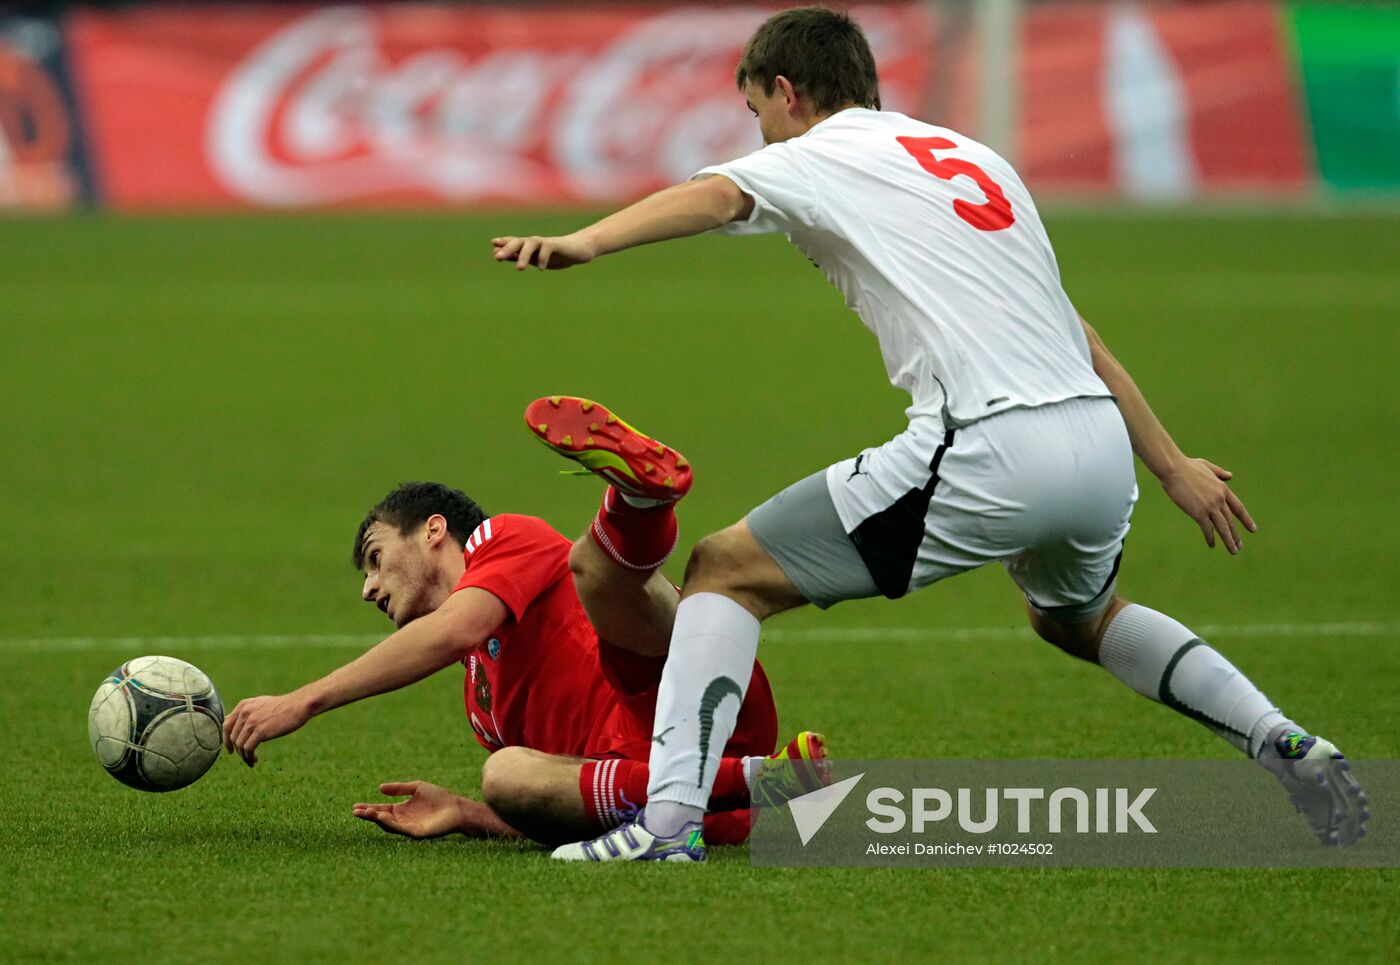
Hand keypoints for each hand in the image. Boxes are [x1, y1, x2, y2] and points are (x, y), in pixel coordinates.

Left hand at [221, 692, 312, 766]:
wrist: (298, 705)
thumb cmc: (282, 706)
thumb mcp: (260, 704)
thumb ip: (245, 712)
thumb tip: (229, 721)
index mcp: (243, 705)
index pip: (225, 725)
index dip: (226, 740)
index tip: (231, 750)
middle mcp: (244, 712)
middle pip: (232, 737)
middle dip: (237, 750)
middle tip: (245, 757)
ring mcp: (252, 721)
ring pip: (239, 745)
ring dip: (244, 756)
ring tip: (252, 760)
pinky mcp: (260, 731)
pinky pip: (248, 748)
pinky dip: (249, 756)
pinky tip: (255, 759)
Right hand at [352, 781, 467, 838]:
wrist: (457, 807)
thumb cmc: (439, 797)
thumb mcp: (417, 788)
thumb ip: (399, 788)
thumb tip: (379, 788)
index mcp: (401, 810)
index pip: (381, 810)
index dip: (369, 808)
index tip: (355, 806)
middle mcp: (402, 820)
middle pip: (381, 819)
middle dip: (368, 816)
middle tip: (355, 812)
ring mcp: (408, 828)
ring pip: (388, 825)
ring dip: (377, 819)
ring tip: (366, 813)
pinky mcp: (416, 833)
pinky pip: (400, 829)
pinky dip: (390, 823)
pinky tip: (382, 817)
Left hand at [491, 232, 595, 270]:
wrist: (579, 249)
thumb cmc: (557, 254)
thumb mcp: (535, 258)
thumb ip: (517, 256)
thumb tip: (496, 254)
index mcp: (530, 246)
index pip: (514, 242)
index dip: (504, 242)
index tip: (494, 244)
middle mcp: (536, 242)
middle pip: (519, 241)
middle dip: (508, 248)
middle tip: (498, 258)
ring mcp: (546, 242)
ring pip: (531, 243)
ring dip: (523, 254)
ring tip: (519, 268)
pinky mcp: (558, 245)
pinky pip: (548, 248)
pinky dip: (543, 258)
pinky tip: (541, 268)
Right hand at [1160, 457, 1257, 553]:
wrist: (1174, 469)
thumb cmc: (1186, 466)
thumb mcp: (1207, 466)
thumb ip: (1219, 472)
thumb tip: (1230, 476)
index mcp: (1223, 489)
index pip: (1238, 508)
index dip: (1246, 520)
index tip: (1253, 529)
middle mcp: (1220, 499)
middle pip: (1231, 521)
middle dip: (1236, 535)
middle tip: (1240, 546)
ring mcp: (1210, 506)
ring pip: (1223, 527)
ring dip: (1229, 540)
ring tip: (1234, 551)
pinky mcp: (1198, 512)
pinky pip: (1207, 528)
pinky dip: (1211, 538)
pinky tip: (1213, 545)